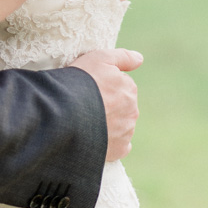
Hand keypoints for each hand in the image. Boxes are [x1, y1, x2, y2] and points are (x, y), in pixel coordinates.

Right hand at [70, 48, 141, 162]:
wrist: (67, 114)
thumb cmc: (81, 82)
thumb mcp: (100, 58)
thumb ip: (123, 57)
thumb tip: (140, 59)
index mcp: (130, 89)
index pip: (120, 85)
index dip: (103, 85)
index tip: (90, 87)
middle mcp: (132, 111)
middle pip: (121, 106)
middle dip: (108, 105)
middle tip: (87, 103)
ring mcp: (126, 132)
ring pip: (121, 125)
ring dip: (109, 123)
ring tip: (87, 120)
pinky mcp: (118, 150)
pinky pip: (119, 146)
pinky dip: (110, 142)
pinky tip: (95, 137)